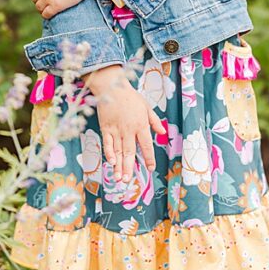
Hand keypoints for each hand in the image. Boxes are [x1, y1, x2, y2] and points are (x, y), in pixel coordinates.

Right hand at [86, 66, 163, 181]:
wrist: (113, 88)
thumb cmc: (131, 97)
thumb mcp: (147, 107)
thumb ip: (154, 121)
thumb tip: (162, 133)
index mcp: (141, 125)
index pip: (146, 145)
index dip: (148, 158)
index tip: (150, 168)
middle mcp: (129, 130)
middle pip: (130, 152)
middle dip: (130, 167)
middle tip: (129, 181)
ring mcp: (116, 130)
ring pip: (118, 151)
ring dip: (118, 165)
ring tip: (119, 178)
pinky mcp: (106, 128)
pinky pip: (107, 143)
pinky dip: (109, 153)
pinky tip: (111, 162)